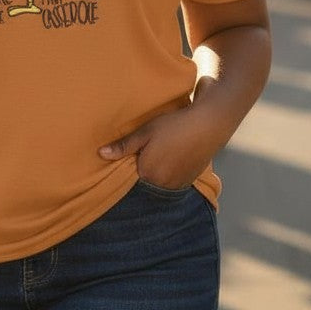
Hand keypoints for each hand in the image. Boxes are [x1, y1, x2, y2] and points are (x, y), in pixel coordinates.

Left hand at [99, 103, 219, 190]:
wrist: (210, 124)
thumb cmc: (175, 125)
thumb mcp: (146, 132)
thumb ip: (124, 146)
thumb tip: (101, 154)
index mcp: (148, 174)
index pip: (129, 179)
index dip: (127, 168)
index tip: (126, 158)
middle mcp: (163, 185)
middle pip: (144, 183)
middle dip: (141, 172)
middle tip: (144, 154)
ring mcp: (177, 185)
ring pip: (159, 184)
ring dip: (156, 175)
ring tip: (159, 155)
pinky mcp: (189, 181)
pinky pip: (172, 182)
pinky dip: (168, 174)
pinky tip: (170, 159)